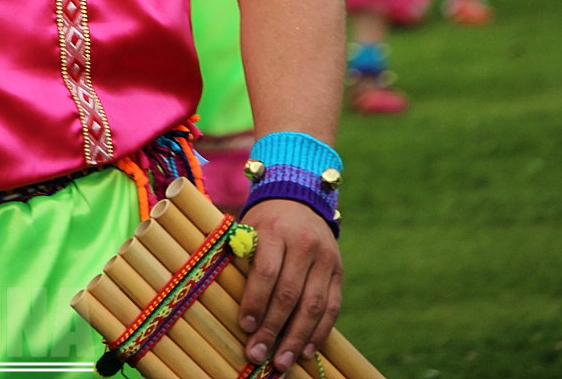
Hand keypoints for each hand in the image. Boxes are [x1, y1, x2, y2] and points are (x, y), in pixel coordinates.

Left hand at [237, 199, 342, 371]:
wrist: (299, 198)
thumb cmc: (265, 221)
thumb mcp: (248, 228)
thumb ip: (241, 257)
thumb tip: (222, 298)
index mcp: (276, 230)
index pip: (267, 271)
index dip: (256, 302)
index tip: (245, 327)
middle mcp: (304, 243)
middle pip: (289, 294)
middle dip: (273, 329)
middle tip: (258, 355)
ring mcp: (325, 258)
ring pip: (313, 305)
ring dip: (297, 339)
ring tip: (281, 362)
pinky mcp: (339, 271)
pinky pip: (332, 307)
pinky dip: (319, 332)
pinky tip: (306, 351)